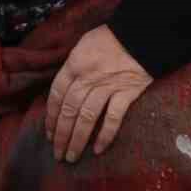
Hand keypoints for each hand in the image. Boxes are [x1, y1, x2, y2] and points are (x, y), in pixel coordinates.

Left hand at [45, 25, 151, 162]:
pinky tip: (98, 149)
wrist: (141, 34)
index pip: (57, 95)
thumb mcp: (83, 45)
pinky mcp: (127, 93)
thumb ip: (74, 67)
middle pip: (69, 110)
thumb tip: (66, 89)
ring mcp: (107, 86)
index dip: (51, 117)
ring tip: (71, 156)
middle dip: (61, 135)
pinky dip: (105, 135)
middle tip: (57, 154)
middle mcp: (87, 78)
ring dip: (77, 139)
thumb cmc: (111, 37)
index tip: (49, 134)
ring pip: (87, 118)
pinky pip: (113, 118)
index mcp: (74, 65)